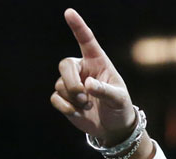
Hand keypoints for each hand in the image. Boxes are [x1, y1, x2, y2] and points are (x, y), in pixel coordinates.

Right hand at [50, 8, 135, 145]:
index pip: (87, 41)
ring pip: (60, 84)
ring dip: (74, 98)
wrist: (113, 128)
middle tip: (83, 96)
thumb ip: (106, 91)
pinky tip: (77, 112)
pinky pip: (55, 98)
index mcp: (98, 63)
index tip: (70, 12)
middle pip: (65, 65)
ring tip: (87, 105)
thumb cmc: (120, 108)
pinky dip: (66, 107)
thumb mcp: (119, 99)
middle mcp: (83, 70)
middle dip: (72, 82)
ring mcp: (72, 83)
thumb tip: (88, 84)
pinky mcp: (64, 98)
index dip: (78, 27)